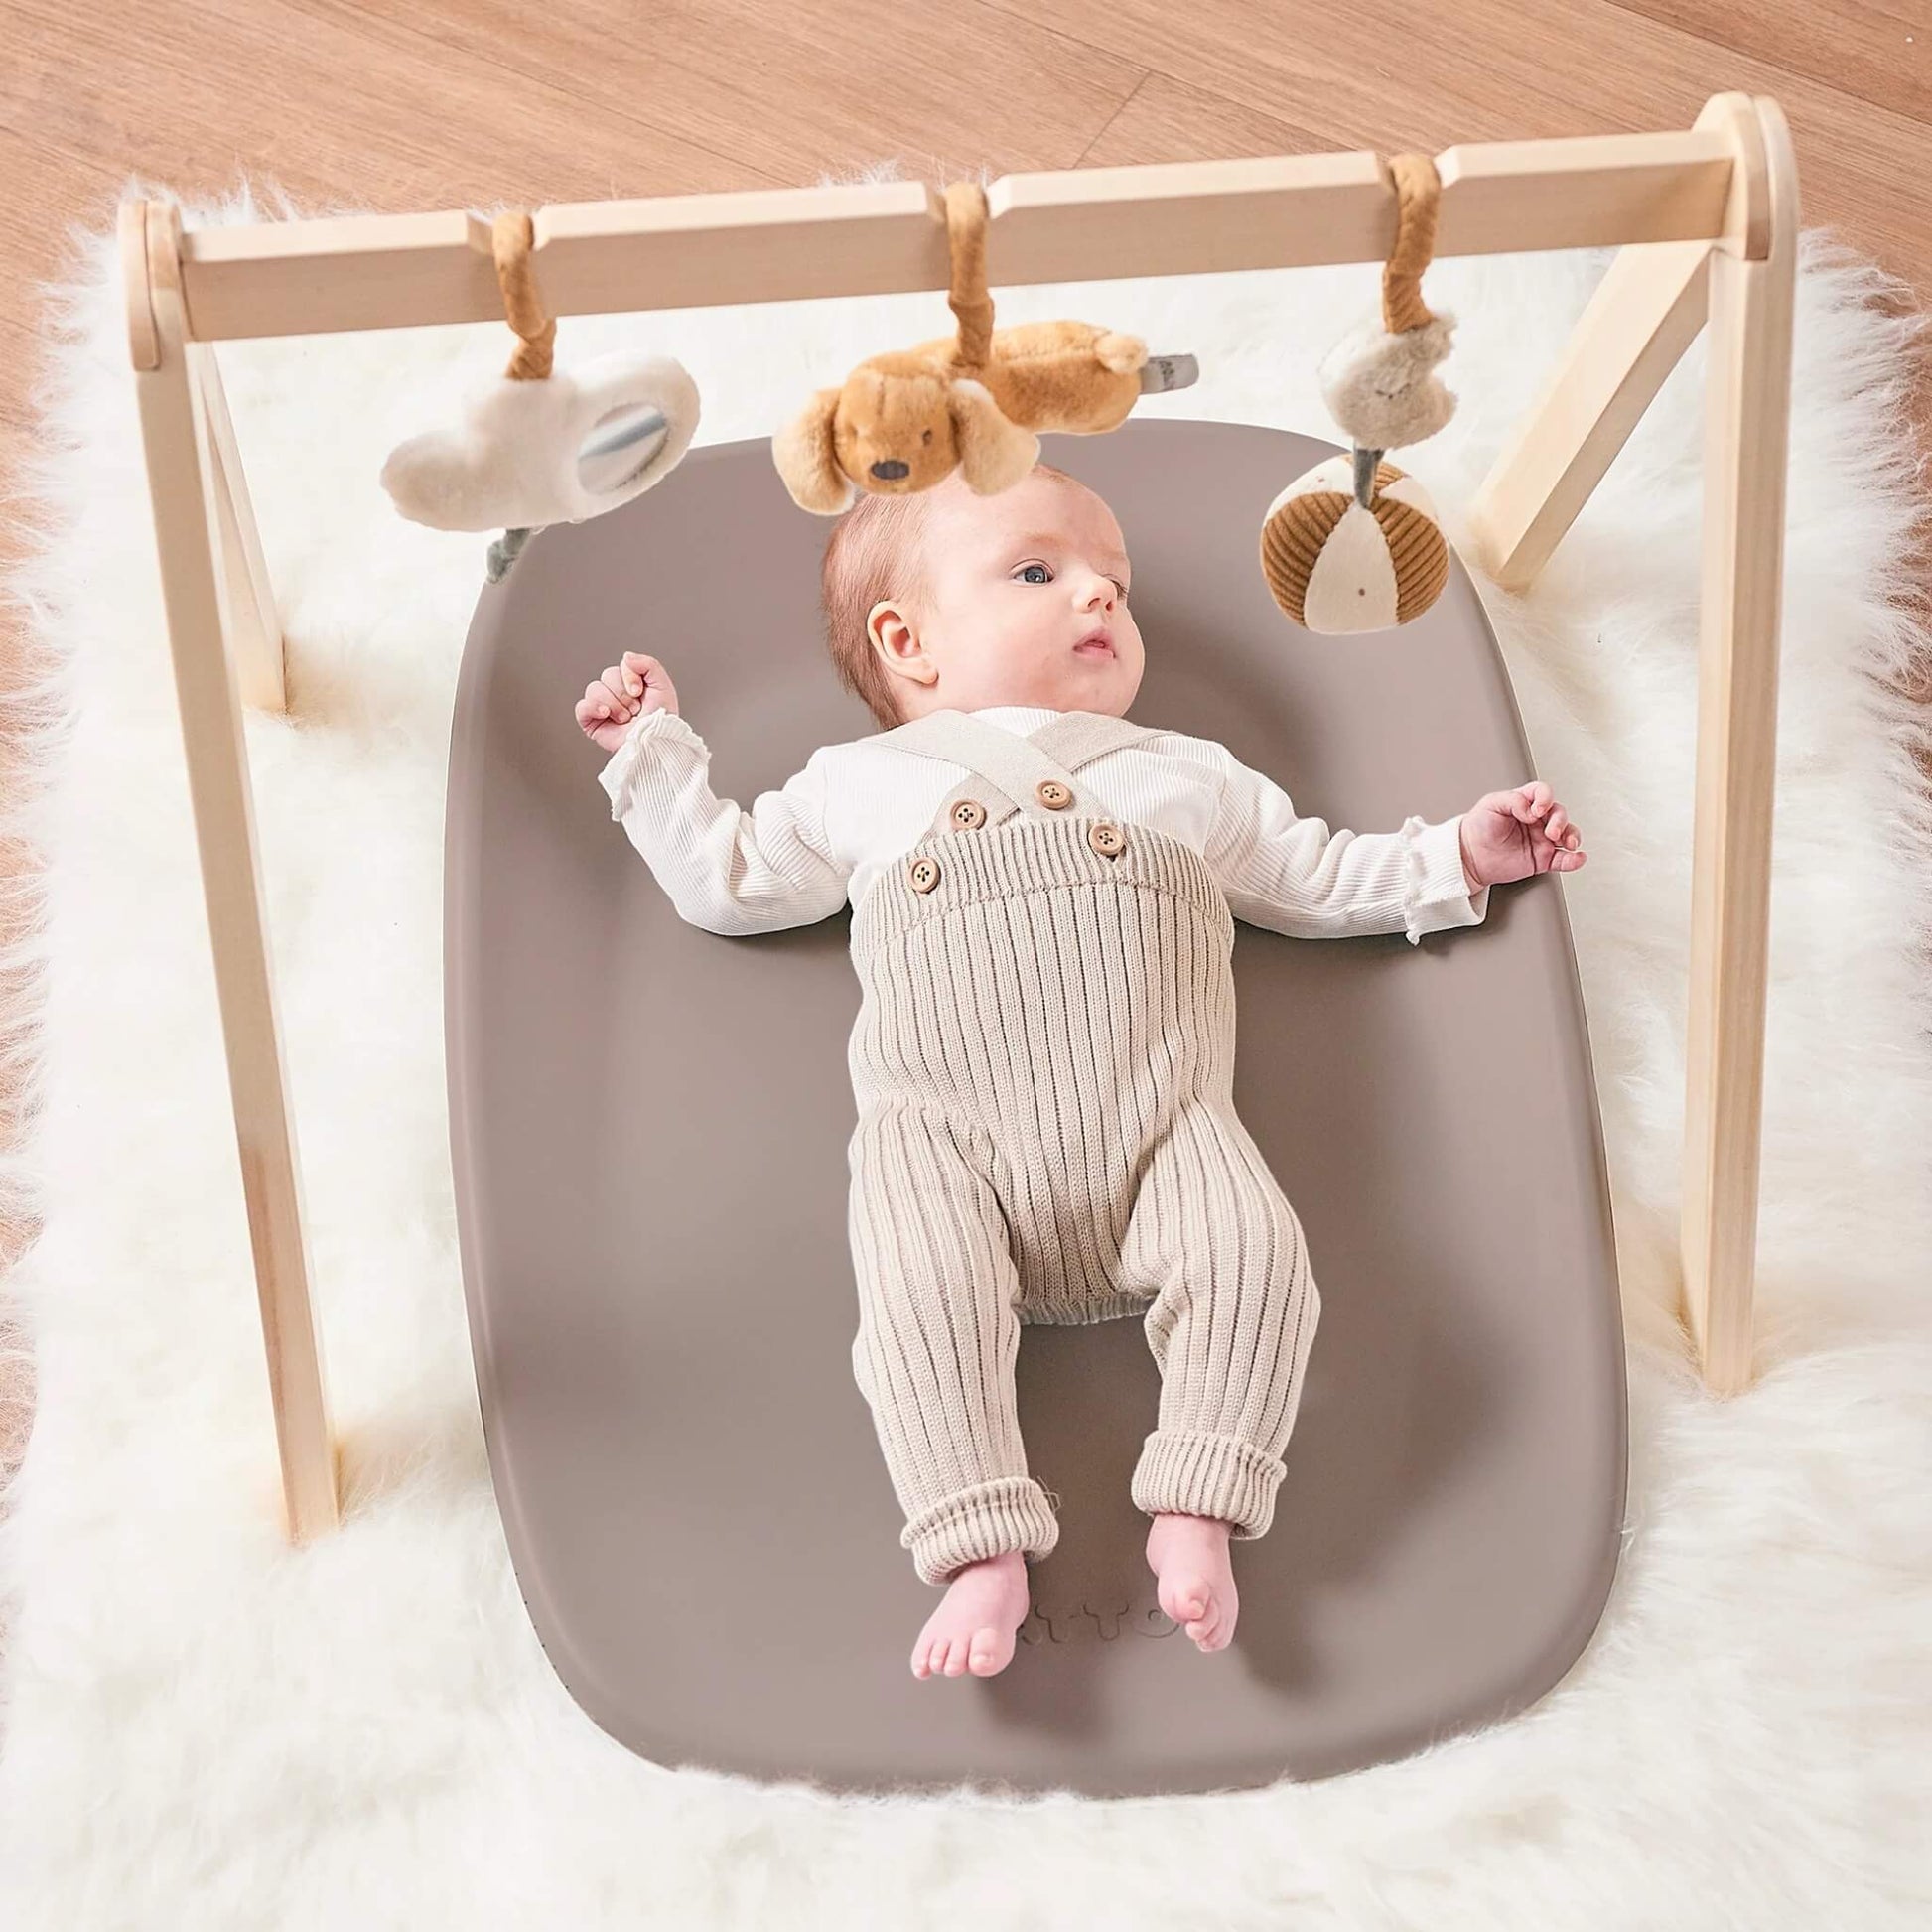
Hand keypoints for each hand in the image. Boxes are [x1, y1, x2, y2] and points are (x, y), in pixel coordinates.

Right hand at [576, 651, 678, 753]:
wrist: (655, 743)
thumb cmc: (661, 720)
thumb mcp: (662, 686)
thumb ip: (648, 664)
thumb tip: (626, 656)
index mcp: (630, 683)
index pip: (622, 665)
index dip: (630, 677)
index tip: (641, 693)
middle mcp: (615, 692)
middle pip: (607, 675)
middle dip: (624, 694)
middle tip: (635, 710)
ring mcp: (601, 706)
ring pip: (594, 689)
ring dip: (614, 704)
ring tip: (625, 718)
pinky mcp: (591, 722)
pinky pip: (581, 707)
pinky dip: (593, 708)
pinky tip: (605, 713)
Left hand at [1458, 781, 1586, 890]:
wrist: (1470, 856)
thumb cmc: (1478, 827)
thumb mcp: (1491, 804)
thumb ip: (1513, 800)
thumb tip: (1531, 809)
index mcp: (1525, 803)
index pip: (1543, 793)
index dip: (1545, 798)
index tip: (1537, 810)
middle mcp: (1536, 820)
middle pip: (1559, 813)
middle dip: (1559, 821)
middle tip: (1550, 831)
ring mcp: (1541, 839)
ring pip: (1567, 834)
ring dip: (1572, 836)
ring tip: (1567, 843)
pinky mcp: (1542, 859)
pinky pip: (1563, 859)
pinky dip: (1574, 859)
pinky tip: (1577, 858)